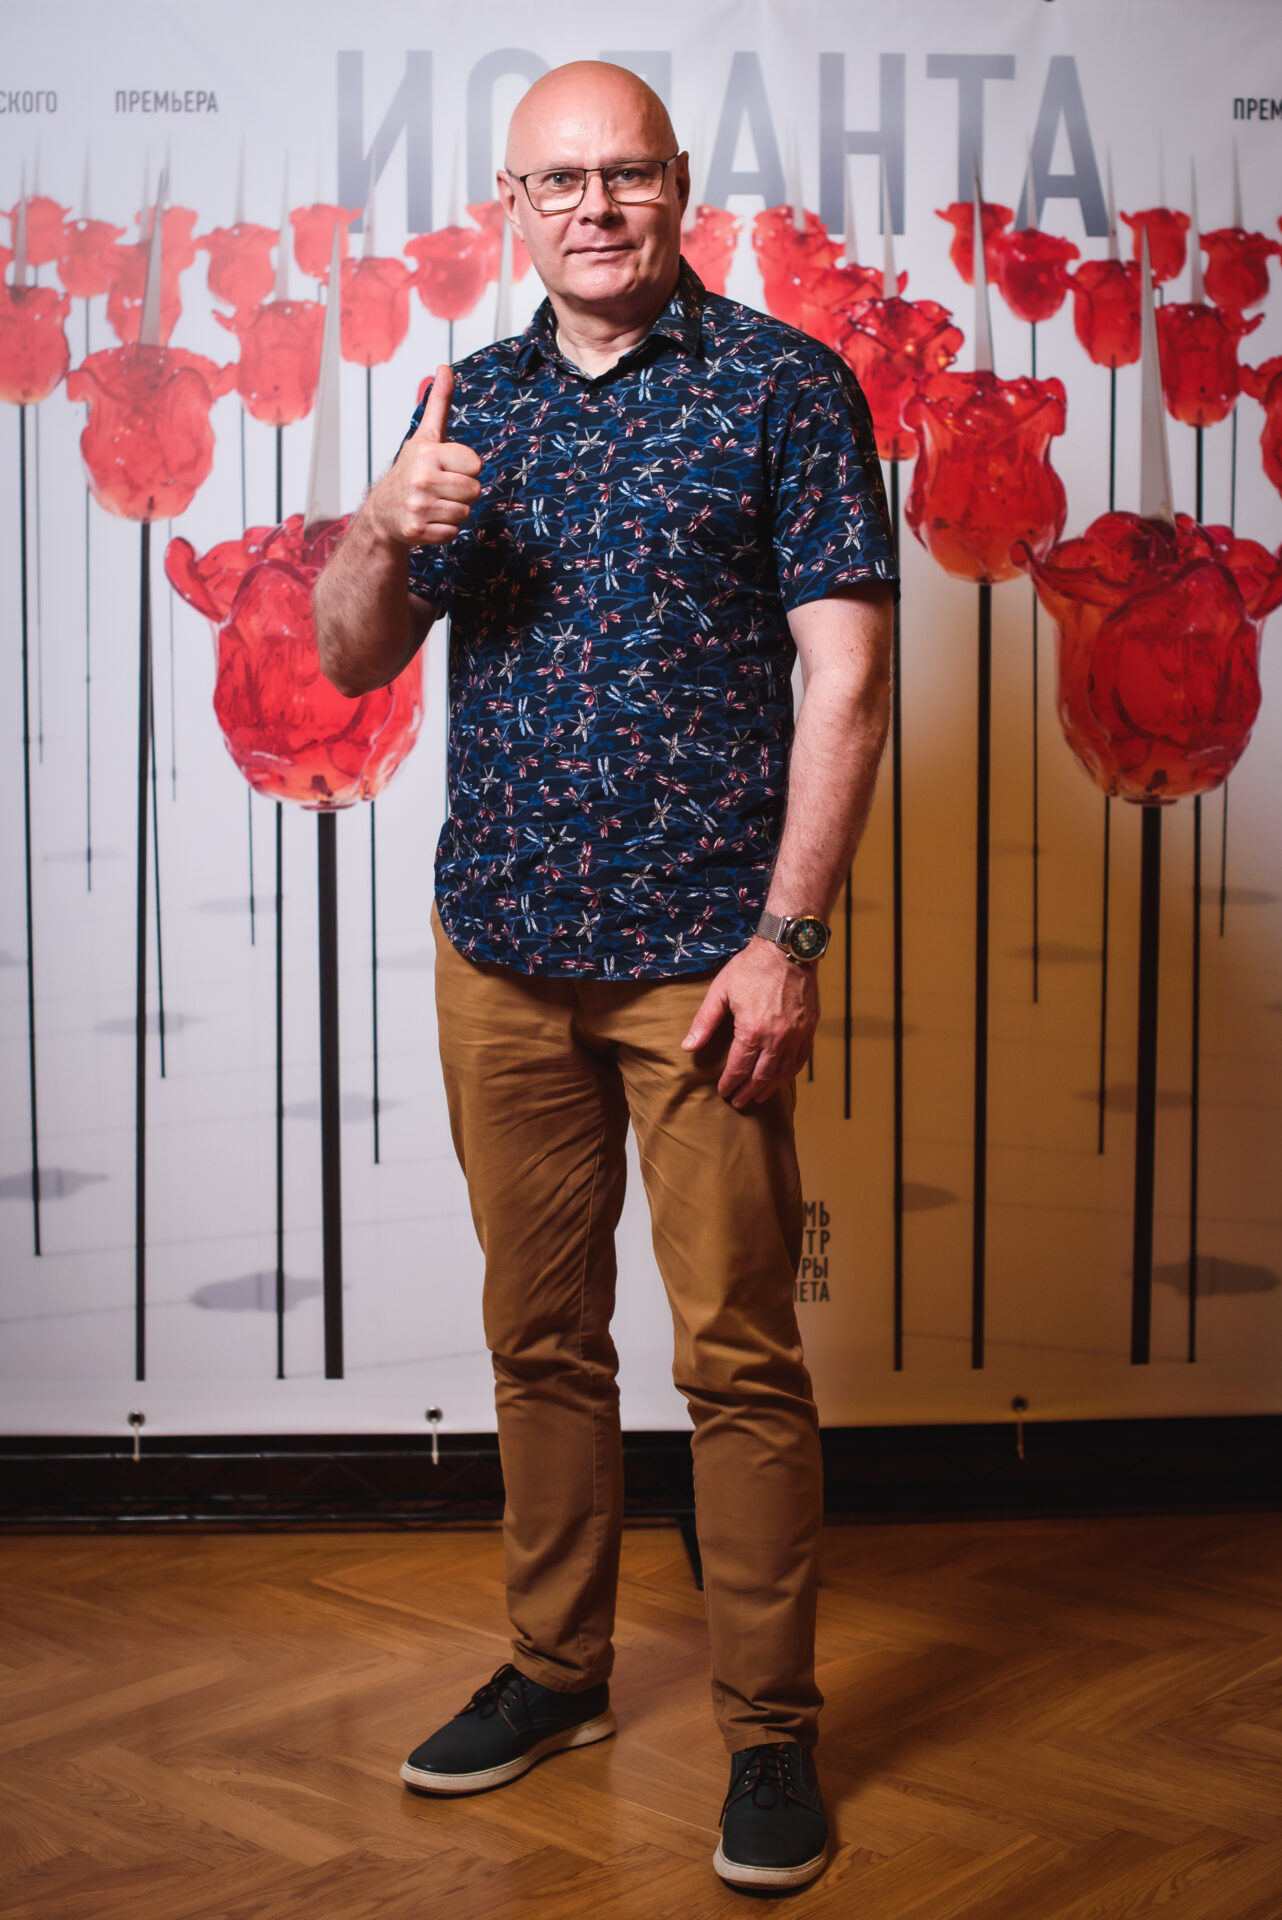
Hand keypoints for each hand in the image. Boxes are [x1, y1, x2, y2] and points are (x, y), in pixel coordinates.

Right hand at [368, 364, 481, 548]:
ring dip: (454, 511)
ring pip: (465, 514)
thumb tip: (445, 368)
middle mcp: (421, 479)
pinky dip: (444, 530)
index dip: (467, 469)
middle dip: (463, 492)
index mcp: (427, 453)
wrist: (383, 510)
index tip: (448, 468)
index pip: (476, 465)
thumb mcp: (426, 436)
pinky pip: (452, 534)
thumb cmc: (412, 469)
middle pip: (474, 491)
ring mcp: (417, 507)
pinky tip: (429, 520)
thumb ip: (439, 403)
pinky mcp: (416, 531)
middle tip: (442, 489)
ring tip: (434, 504)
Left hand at [681, 939, 818, 1108]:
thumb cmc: (751, 968)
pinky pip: (801, 1060)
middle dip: (748, 1092)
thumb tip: (688, 1047)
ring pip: (783, 1072)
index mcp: (752, 1031)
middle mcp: (777, 1039)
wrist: (787, 950)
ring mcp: (796, 1035)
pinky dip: (790, 1073)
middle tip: (738, 1102)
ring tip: (759, 1097)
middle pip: (761, 1076)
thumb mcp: (720, 992)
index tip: (723, 1091)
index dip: (730, 1083)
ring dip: (769, 1088)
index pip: (739, 1068)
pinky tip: (782, 1078)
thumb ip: (705, 1022)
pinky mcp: (809, 1029)